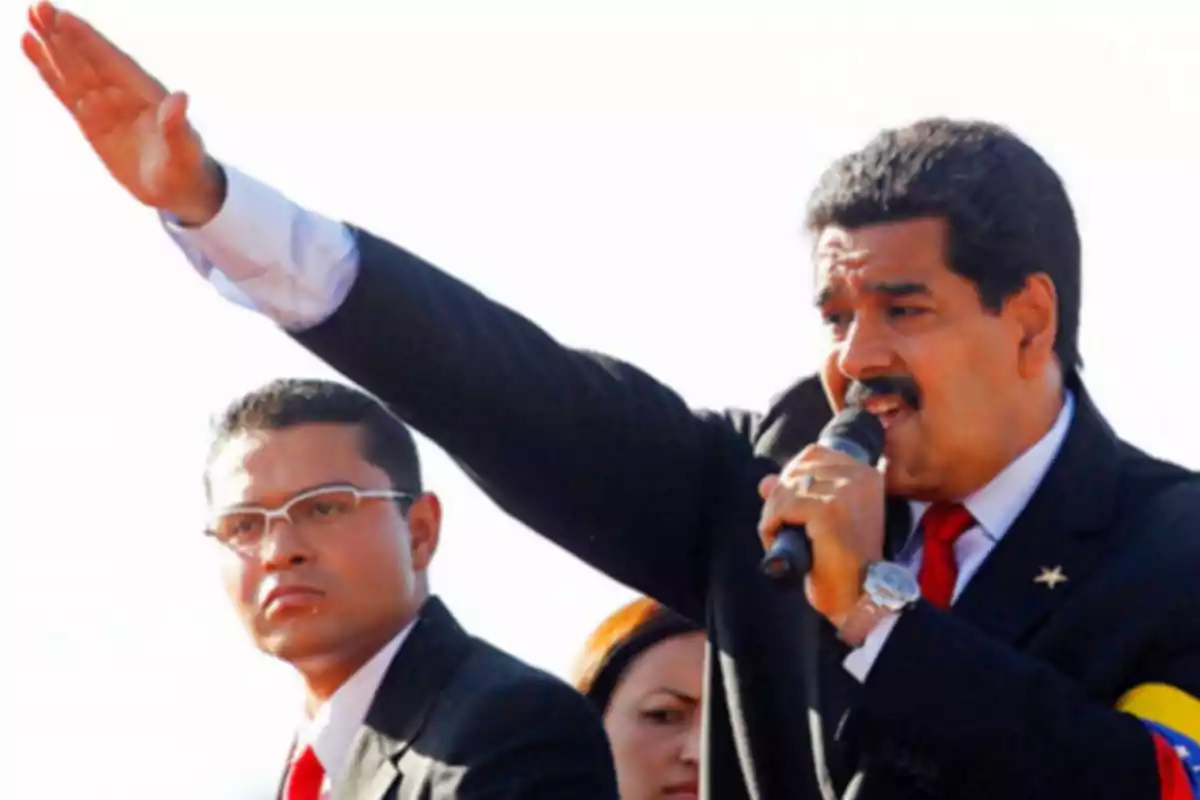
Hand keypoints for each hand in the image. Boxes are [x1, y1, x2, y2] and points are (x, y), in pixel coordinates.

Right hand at [21, 2, 222, 224]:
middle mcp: (124, 92)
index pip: (112, 61)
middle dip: (65, 34)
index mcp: (147, 93)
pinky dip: (48, 71)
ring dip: (52, 46)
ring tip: (31, 19)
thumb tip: (180, 99)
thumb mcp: (185, 151)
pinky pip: (65, 91)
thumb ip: (178, 127)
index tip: (64, 18)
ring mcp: (106, 104)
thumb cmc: (187, 168)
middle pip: (89, 59)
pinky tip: (31, 47)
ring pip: (73, 70)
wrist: (178, 188)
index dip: (89, 41)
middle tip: (38, 7)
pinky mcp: (90, 120)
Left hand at [758, 444, 885, 626]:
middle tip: (779, 527)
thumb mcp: (818, 521)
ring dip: (772, 514)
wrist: (857, 597)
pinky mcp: (829, 511)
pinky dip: (770, 525)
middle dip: (779, 498)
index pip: (813, 453)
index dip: (791, 477)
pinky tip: (776, 542)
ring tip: (778, 537)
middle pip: (796, 469)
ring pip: (786, 488)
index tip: (788, 506)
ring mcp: (847, 492)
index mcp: (865, 473)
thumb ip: (794, 496)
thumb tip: (765, 482)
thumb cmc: (840, 562)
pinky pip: (782, 507)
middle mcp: (860, 476)